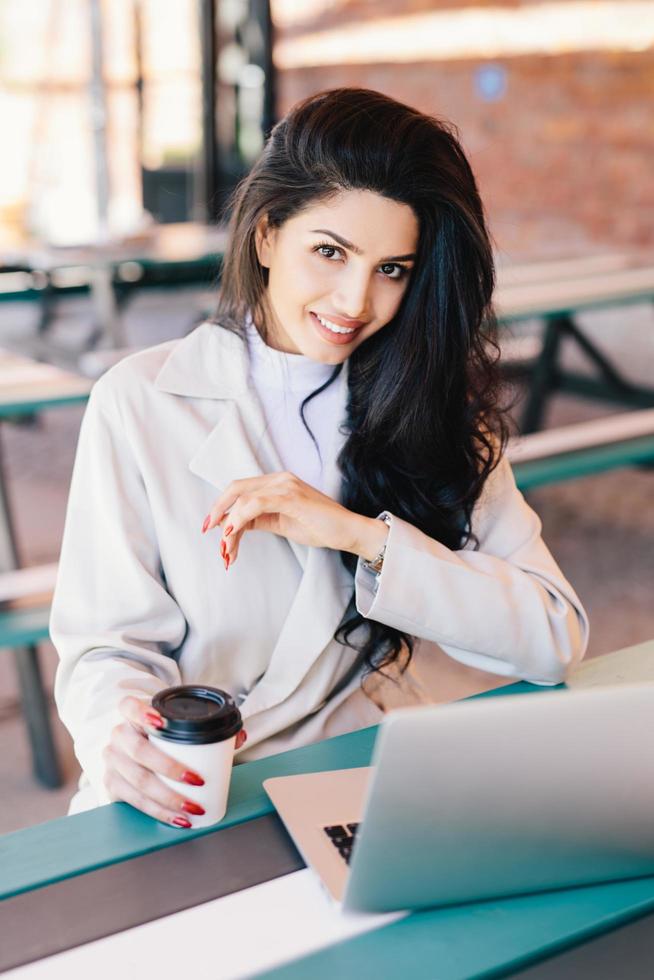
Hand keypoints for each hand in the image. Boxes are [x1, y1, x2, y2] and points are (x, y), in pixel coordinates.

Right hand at [102, 696, 246, 827]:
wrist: (132, 751)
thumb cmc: (159, 736)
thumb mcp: (177, 727)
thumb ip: (209, 728)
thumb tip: (239, 736)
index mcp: (131, 714)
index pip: (129, 707)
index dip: (142, 713)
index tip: (160, 722)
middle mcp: (118, 736)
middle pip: (139, 751)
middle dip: (169, 768)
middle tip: (197, 780)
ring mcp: (112, 761)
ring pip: (138, 781)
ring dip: (168, 798)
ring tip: (193, 807)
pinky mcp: (111, 784)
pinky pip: (135, 801)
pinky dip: (158, 812)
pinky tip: (177, 818)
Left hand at [201, 471, 363, 568]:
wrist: (348, 532)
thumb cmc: (320, 527)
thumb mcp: (281, 523)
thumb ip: (259, 519)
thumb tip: (235, 526)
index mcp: (277, 483)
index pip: (241, 490)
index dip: (222, 506)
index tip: (211, 527)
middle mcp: (279, 479)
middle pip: (236, 488)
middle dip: (217, 511)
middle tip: (208, 532)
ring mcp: (285, 485)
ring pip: (243, 498)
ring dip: (229, 524)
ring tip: (226, 548)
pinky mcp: (291, 496)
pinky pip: (256, 504)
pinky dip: (240, 518)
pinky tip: (233, 534)